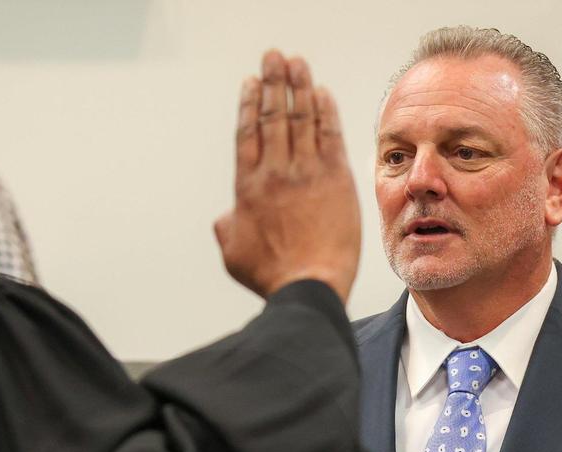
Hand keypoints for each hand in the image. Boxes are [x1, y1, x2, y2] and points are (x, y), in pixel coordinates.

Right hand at [213, 50, 360, 302]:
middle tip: (274, 57)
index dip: (250, 103)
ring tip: (296, 63)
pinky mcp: (336, 179)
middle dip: (273, 82)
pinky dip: (325, 111)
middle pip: (273, 116)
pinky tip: (322, 93)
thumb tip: (225, 217)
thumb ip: (227, 228)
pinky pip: (330, 135)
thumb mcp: (233, 253)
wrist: (310, 285)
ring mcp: (307, 173)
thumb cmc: (271, 276)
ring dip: (298, 86)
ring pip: (301, 118)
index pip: (248, 132)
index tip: (252, 82)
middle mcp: (275, 172)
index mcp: (248, 187)